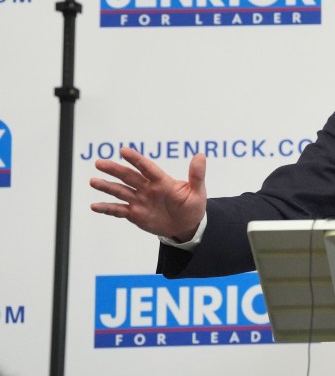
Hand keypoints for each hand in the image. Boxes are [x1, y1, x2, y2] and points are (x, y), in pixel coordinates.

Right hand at [90, 147, 206, 241]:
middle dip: (114, 170)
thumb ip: (197, 175)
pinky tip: (94, 206)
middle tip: (99, 163)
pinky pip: (119, 210)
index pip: (147, 167)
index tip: (123, 150)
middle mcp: (148, 188)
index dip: (136, 159)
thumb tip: (200, 155)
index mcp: (162, 181)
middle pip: (129, 177)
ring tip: (93, 180)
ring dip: (107, 186)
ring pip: (120, 191)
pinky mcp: (135, 213)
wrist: (187, 225)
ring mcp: (140, 200)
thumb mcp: (198, 191)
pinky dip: (107, 208)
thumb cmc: (193, 205)